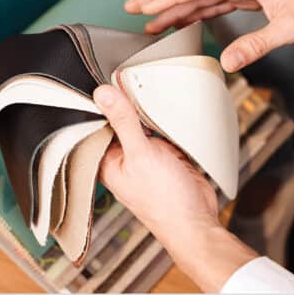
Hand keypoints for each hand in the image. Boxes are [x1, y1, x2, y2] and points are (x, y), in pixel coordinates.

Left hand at [93, 85, 256, 291]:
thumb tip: (103, 95)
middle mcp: (123, 157)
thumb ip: (123, 122)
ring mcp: (145, 155)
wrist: (197, 220)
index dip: (99, 102)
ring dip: (147, 110)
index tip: (101, 76)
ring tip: (146, 85)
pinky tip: (167, 107)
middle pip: (120, 120)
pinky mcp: (166, 155)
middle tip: (127, 74)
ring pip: (142, 123)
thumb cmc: (164, 201)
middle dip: (126, 102)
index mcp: (107, 160)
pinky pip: (162, 130)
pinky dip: (165, 121)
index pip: (96, 123)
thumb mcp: (140, 154)